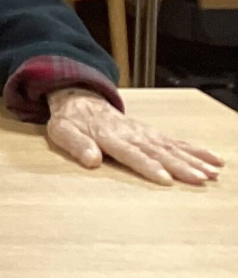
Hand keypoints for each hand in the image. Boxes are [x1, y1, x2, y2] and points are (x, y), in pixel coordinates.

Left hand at [45, 87, 224, 185]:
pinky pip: (176, 142)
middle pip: (158, 152)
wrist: (79, 98)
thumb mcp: (63, 132)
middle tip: (200, 178)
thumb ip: (77, 145)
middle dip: (180, 166)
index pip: (131, 153)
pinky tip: (213, 159)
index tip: (165, 179)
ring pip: (172, 147)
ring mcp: (144, 133)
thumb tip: (91, 159)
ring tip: (213, 172)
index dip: (148, 166)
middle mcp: (132, 134)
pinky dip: (195, 150)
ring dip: (193, 159)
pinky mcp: (152, 133)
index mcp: (110, 137)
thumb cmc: (71, 120)